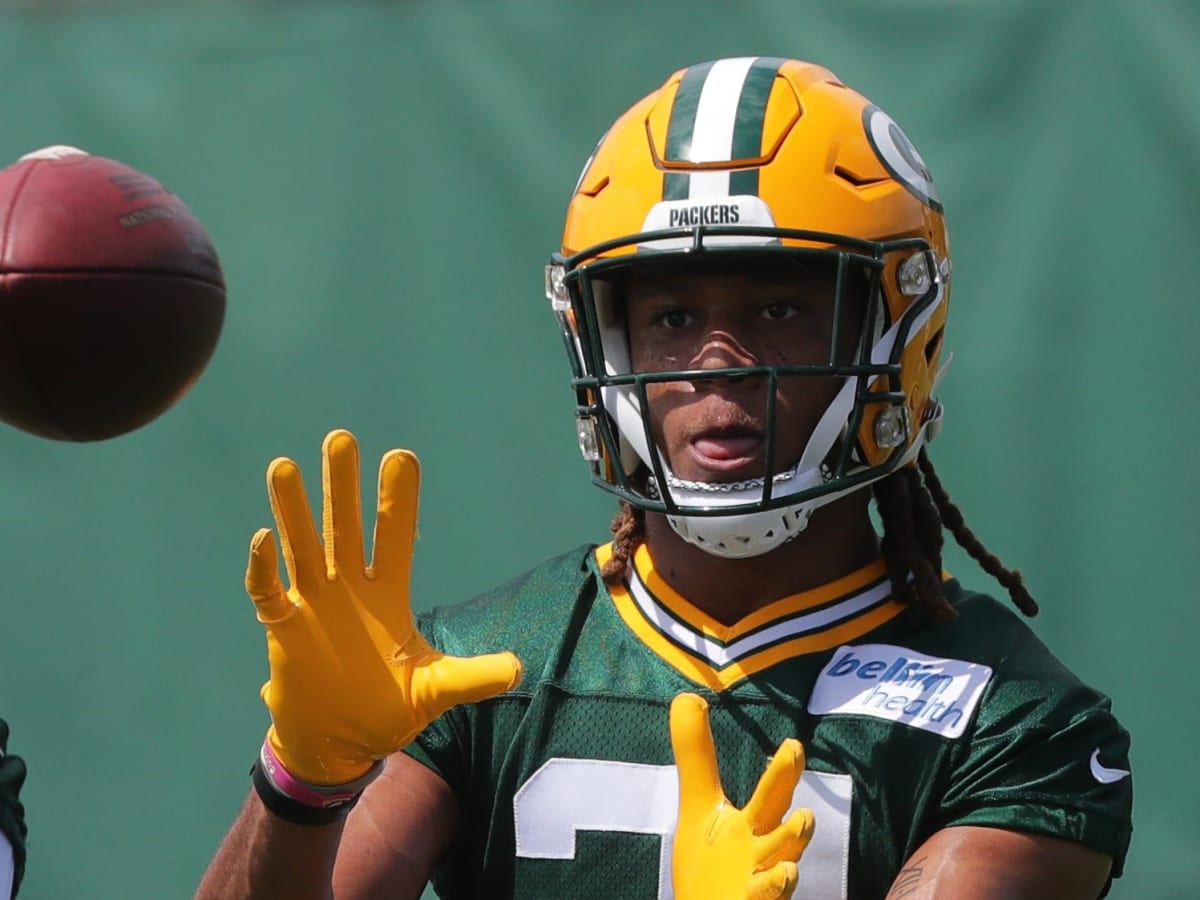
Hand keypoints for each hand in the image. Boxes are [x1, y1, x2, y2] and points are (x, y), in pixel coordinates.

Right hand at [245, 429, 522, 784]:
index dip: (397, 499)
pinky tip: (262, 539)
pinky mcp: (284, 628)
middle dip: (342, 486)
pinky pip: (268, 591)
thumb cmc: (387, 712)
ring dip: (293, 510)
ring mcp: (314, 604)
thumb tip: (518, 669)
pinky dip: (263, 568)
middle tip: (341, 439)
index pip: (394, 536)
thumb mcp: (434, 692)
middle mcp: (349, 589)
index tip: (402, 456)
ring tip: (284, 467)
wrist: (338, 745)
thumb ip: (471, 677)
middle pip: (344, 527)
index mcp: (388, 595)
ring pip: (303, 547)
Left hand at [669, 692, 813, 899]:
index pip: (771, 796)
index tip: (792, 745)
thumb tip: (687, 696)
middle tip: (802, 783)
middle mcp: (763, 856)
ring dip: (790, 849)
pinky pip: (764, 899)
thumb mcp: (700, 806)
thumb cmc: (711, 864)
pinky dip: (772, 889)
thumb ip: (696, 756)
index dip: (782, 773)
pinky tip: (784, 873)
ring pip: (781, 870)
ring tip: (805, 820)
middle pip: (782, 831)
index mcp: (753, 827)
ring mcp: (759, 887)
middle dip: (794, 811)